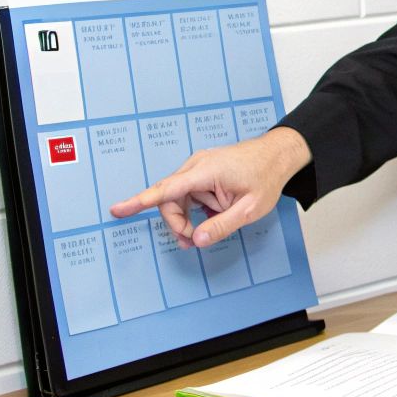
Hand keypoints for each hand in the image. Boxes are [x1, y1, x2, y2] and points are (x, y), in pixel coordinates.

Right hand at [108, 127, 310, 247]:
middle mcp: (196, 166)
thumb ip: (222, 226)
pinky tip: (211, 217)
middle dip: (177, 223)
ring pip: (178, 199)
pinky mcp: (203, 172)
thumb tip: (197, 240)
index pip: (165, 189)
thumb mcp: (250, 209)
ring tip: (202, 234)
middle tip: (192, 242)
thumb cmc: (267, 176)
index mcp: (206, 171)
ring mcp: (199, 168)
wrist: (278, 154)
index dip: (139, 202)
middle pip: (170, 200)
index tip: (117, 210)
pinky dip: (194, 210)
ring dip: (186, 219)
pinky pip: (188, 195)